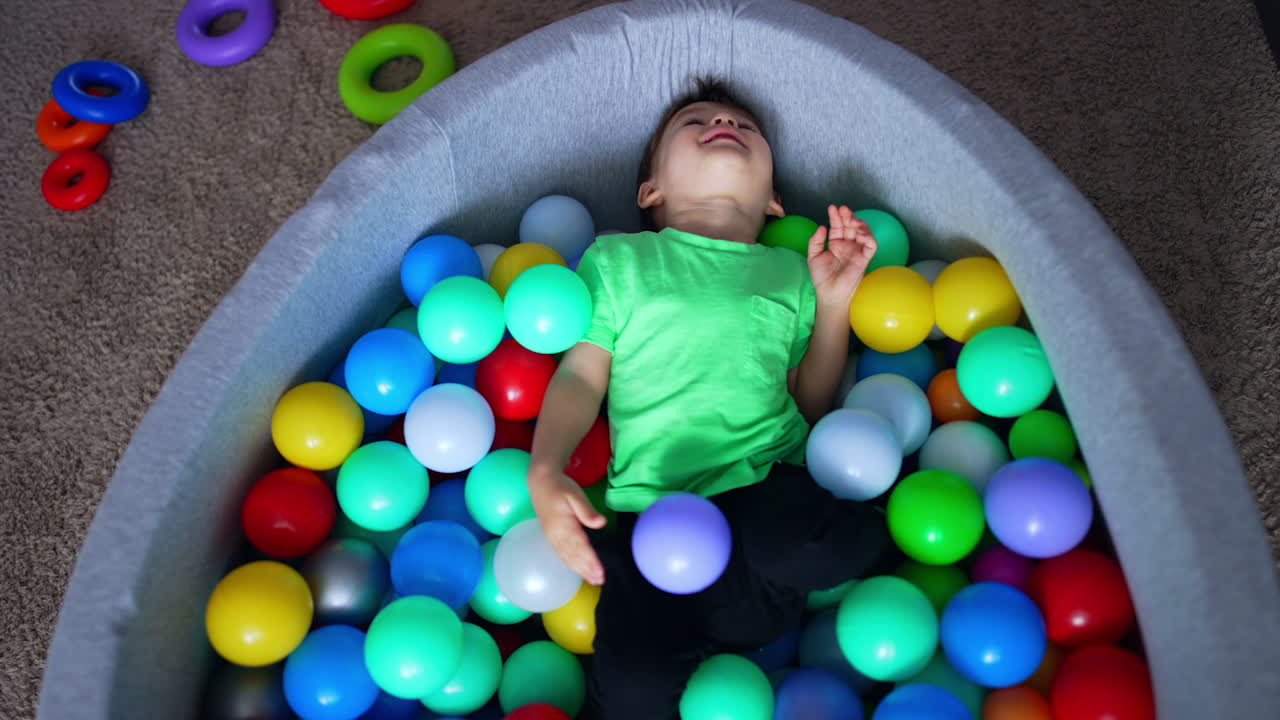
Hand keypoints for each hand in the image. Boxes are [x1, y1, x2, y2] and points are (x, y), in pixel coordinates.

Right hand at [528, 466, 607, 584]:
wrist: (540, 482)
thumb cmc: (560, 487)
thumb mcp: (575, 494)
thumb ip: (586, 510)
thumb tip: (600, 523)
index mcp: (563, 525)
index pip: (580, 546)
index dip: (591, 561)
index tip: (601, 572)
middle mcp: (556, 535)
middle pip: (573, 556)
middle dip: (587, 570)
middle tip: (600, 581)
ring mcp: (552, 537)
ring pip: (567, 557)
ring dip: (580, 570)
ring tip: (593, 580)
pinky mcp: (552, 537)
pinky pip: (562, 554)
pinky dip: (571, 564)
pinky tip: (579, 570)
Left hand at [807, 204, 877, 306]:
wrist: (829, 293)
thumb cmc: (821, 277)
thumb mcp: (813, 257)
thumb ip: (816, 241)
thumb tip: (822, 227)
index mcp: (836, 243)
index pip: (838, 226)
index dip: (836, 216)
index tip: (832, 208)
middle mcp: (848, 245)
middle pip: (851, 225)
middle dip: (848, 215)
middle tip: (844, 210)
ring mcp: (857, 250)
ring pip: (864, 231)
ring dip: (859, 223)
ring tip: (851, 221)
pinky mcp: (865, 258)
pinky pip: (872, 245)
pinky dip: (869, 238)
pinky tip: (861, 235)